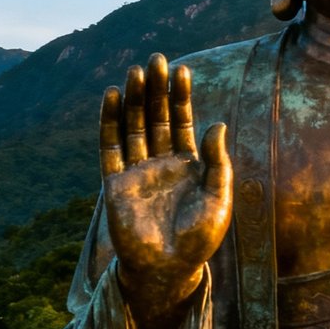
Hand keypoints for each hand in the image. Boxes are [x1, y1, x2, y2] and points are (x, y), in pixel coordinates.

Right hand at [100, 53, 231, 326]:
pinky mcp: (115, 183)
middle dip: (157, 90)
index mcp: (190, 165)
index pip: (183, 122)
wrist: (169, 269)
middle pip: (156, 117)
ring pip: (133, 127)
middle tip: (157, 59)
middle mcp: (162, 163)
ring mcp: (137, 171)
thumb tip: (216, 123)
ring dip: (134, 99)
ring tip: (135, 71)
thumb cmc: (200, 238)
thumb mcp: (219, 198)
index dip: (182, 97)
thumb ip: (218, 162)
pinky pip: (110, 147)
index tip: (183, 69)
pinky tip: (111, 97)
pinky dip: (109, 122)